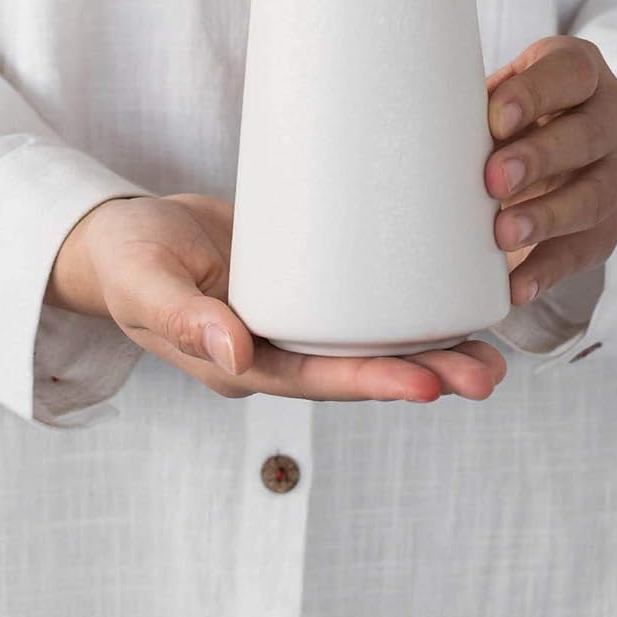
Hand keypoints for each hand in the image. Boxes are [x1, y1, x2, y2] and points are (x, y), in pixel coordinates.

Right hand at [46, 192, 507, 402]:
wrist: (123, 235)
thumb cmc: (124, 260)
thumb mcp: (143, 283)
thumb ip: (183, 317)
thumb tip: (233, 350)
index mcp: (238, 362)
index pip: (317, 379)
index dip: (374, 381)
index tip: (430, 382)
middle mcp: (274, 350)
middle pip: (358, 368)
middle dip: (425, 373)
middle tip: (490, 375)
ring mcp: (291, 319)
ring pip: (368, 339)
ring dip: (428, 348)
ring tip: (493, 352)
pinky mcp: (304, 283)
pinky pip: (359, 302)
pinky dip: (403, 304)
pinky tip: (448, 293)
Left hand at [482, 36, 616, 305]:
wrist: (552, 145)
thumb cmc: (511, 111)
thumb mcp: (501, 93)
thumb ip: (476, 105)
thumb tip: (420, 127)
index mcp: (581, 70)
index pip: (570, 74)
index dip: (535, 94)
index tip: (494, 119)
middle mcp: (614, 116)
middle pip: (588, 135)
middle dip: (540, 158)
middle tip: (493, 180)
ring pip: (596, 196)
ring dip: (548, 217)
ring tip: (502, 234)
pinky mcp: (612, 223)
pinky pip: (586, 250)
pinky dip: (548, 270)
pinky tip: (517, 285)